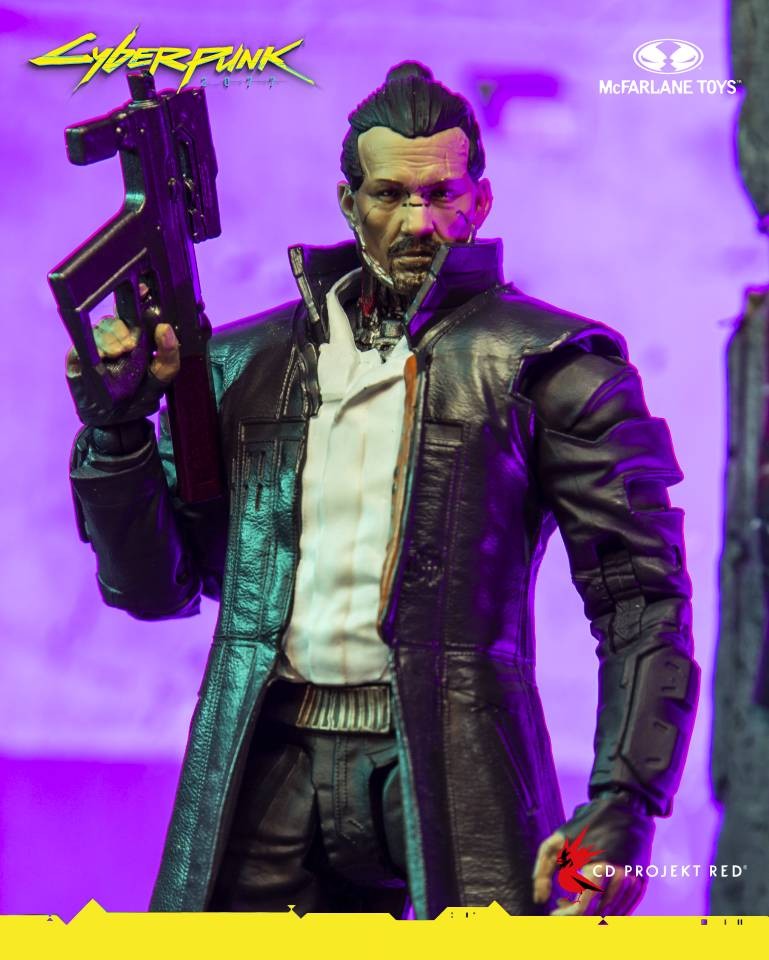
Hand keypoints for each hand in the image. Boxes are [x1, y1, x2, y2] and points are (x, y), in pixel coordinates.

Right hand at [65, 284, 179, 425]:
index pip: (136, 310)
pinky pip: (85, 342)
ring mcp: (96, 343)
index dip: (139, 297)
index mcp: (136, 336)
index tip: (142, 290)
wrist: (115, 422)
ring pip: (103, 326)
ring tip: (118, 354)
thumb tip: (165, 329)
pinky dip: (96, 347)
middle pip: (118, 317)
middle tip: (130, 346)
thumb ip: (168, 358)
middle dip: (124, 329)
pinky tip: (103, 356)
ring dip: (111, 338)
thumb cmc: (140, 397)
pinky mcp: (78, 354)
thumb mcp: (160, 379)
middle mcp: (116, 335)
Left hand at [532, 830, 645, 915]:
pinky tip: (594, 899)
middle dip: (576, 915)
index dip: (565, 916)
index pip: (582, 909)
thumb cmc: (586, 826)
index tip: (553, 913)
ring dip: (591, 915)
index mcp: (598, 867)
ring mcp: (633, 881)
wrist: (625, 808)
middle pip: (597, 916)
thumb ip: (543, 868)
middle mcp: (619, 878)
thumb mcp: (558, 840)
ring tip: (574, 897)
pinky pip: (625, 910)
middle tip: (562, 903)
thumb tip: (539, 898)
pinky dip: (607, 911)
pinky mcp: (642, 882)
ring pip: (612, 915)